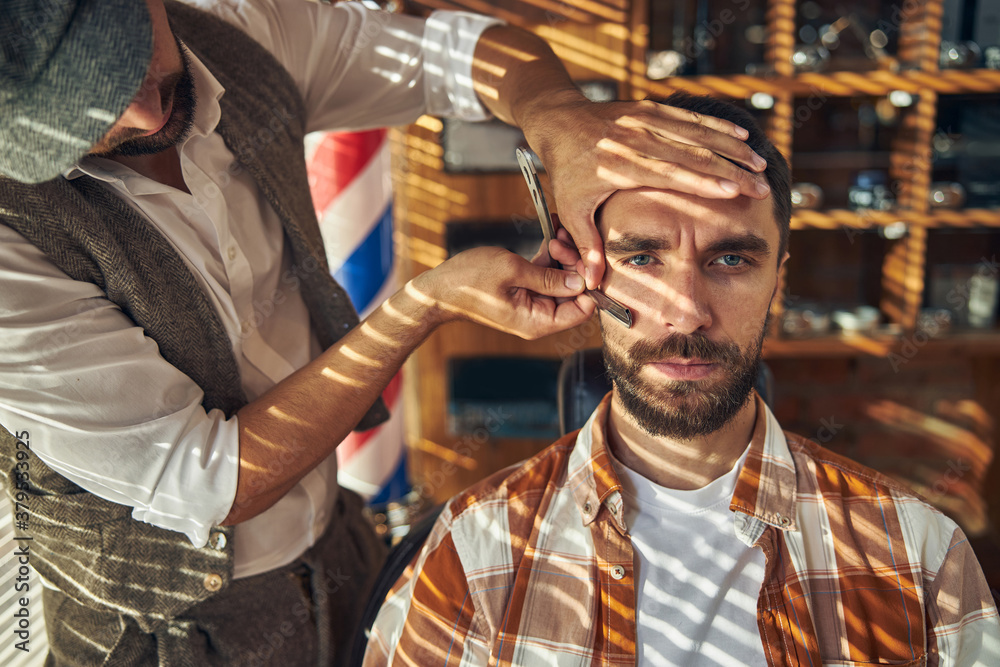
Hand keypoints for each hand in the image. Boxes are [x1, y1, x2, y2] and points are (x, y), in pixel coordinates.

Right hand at [410, 247, 594, 339]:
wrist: (440, 287)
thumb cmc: (470, 281)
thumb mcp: (512, 271)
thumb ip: (548, 277)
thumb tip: (580, 281)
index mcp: (538, 320)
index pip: (582, 309)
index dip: (586, 284)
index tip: (578, 259)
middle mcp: (539, 316)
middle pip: (574, 292)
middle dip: (573, 263)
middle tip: (560, 239)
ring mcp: (532, 302)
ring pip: (561, 279)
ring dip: (562, 254)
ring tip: (555, 231)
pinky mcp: (524, 289)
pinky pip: (546, 273)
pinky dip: (549, 255)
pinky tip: (551, 232)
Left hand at [520, 92, 770, 288]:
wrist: (558, 120)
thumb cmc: (568, 170)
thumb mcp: (571, 208)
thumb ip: (586, 244)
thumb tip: (591, 283)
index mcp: (621, 165)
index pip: (669, 173)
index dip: (704, 182)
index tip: (735, 192)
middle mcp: (636, 139)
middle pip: (691, 154)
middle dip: (731, 169)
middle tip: (762, 186)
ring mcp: (645, 120)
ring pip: (696, 132)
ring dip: (732, 147)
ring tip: (761, 163)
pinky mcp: (651, 109)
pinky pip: (689, 116)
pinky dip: (717, 126)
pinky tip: (743, 134)